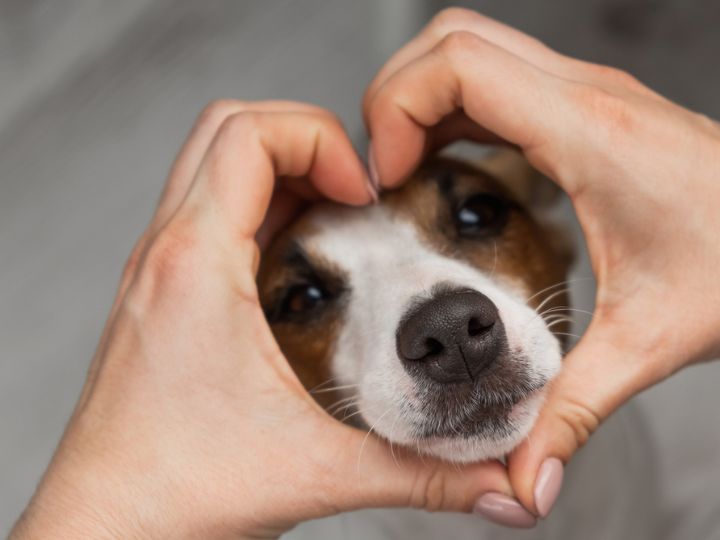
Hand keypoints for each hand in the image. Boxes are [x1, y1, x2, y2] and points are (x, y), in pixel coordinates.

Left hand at [10, 101, 513, 539]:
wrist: (104, 527)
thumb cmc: (178, 493)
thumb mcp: (316, 472)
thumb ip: (421, 474)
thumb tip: (502, 488)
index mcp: (197, 266)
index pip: (249, 135)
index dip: (320, 140)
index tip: (363, 195)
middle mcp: (167, 253)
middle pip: (226, 127)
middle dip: (304, 139)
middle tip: (353, 193)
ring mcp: (157, 269)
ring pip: (212, 165)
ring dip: (280, 171)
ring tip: (335, 218)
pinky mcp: (159, 291)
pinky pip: (206, 211)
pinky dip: (257, 207)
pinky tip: (299, 261)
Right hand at [363, 7, 719, 517]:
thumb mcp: (653, 339)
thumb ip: (575, 407)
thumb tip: (529, 477)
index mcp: (586, 133)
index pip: (457, 67)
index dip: (396, 111)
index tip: (385, 178)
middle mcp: (583, 97)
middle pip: (451, 41)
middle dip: (395, 97)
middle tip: (384, 170)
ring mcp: (586, 95)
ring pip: (470, 50)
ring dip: (422, 100)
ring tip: (406, 169)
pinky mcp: (587, 111)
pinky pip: (497, 82)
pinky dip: (453, 111)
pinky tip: (449, 167)